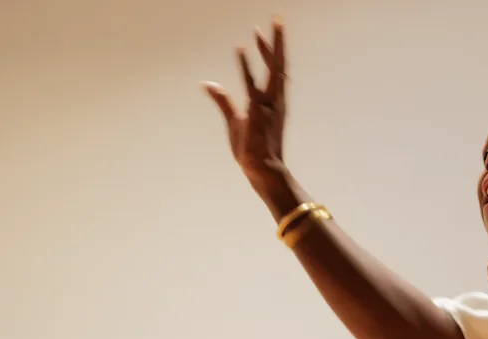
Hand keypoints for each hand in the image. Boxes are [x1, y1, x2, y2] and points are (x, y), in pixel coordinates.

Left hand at [204, 18, 288, 193]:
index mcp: (271, 101)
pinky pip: (251, 86)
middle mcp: (274, 100)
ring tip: (268, 27)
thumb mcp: (235, 120)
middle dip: (278, 41)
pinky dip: (245, 66)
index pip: (273, 70)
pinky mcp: (256, 113)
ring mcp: (268, 105)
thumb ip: (223, 100)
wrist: (262, 171)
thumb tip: (208, 84)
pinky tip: (239, 49)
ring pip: (274, 71)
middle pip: (279, 64)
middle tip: (277, 18)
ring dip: (271, 48)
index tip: (263, 30)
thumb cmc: (252, 149)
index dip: (268, 49)